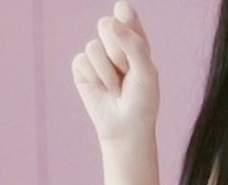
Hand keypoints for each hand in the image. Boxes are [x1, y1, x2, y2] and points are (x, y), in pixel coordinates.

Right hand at [72, 2, 157, 161]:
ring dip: (107, 71)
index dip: (124, 14)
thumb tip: (111, 20)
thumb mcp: (146, 71)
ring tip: (116, 87)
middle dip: (117, 49)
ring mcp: (96, 55)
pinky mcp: (81, 68)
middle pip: (105, 24)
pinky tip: (103, 90)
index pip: (126, 15)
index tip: (123, 12)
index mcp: (134, 40)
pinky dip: (95, 78)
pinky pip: (82, 60)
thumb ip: (133, 44)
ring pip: (94, 46)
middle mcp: (114, 44)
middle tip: (126, 70)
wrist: (126, 128)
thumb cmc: (142, 101)